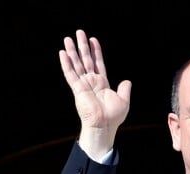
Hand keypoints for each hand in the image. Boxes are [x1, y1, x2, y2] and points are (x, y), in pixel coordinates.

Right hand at [59, 29, 130, 159]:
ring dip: (72, 51)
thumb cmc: (113, 117)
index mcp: (102, 84)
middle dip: (82, 47)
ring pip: (77, 64)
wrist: (104, 126)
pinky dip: (66, 64)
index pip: (98, 63)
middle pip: (86, 60)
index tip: (93, 40)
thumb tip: (127, 81)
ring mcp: (83, 85)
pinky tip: (62, 53)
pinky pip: (70, 74)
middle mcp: (91, 82)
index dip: (95, 51)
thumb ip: (124, 89)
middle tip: (79, 33)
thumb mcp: (123, 100)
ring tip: (68, 38)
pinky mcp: (77, 89)